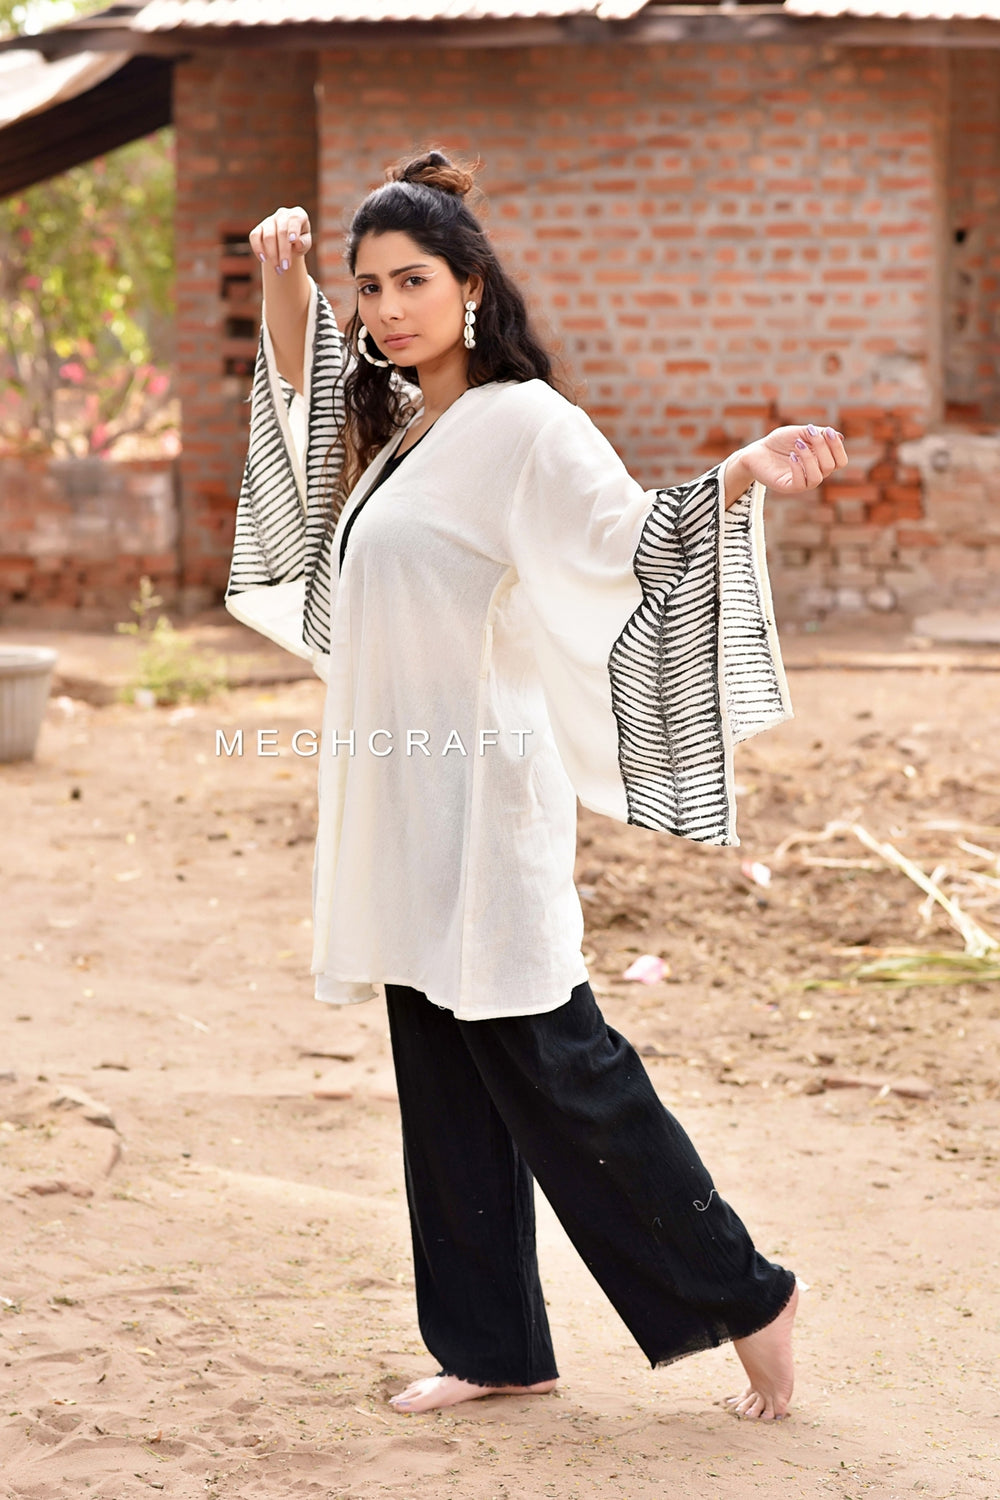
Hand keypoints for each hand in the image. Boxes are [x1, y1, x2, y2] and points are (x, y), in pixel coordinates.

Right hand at [249, 206, 312, 276]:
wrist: (288, 244)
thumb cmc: (299, 242)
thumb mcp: (305, 243)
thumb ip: (304, 243)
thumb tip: (297, 243)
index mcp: (297, 214)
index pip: (295, 219)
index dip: (293, 229)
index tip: (292, 241)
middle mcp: (282, 214)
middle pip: (281, 232)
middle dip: (283, 251)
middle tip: (286, 267)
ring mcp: (269, 220)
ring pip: (268, 236)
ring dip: (273, 255)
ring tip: (278, 270)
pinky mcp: (258, 228)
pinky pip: (254, 236)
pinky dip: (258, 248)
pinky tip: (263, 260)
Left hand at [734, 424, 848, 491]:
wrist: (757, 451)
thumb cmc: (780, 442)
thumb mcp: (800, 432)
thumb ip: (819, 434)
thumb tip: (840, 437)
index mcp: (821, 461)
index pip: (840, 461)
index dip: (837, 447)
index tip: (827, 431)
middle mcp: (814, 473)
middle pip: (831, 466)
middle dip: (822, 447)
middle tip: (809, 432)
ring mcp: (802, 481)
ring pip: (818, 477)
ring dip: (810, 458)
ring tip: (798, 444)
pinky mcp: (788, 487)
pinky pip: (800, 483)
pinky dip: (798, 468)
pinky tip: (791, 456)